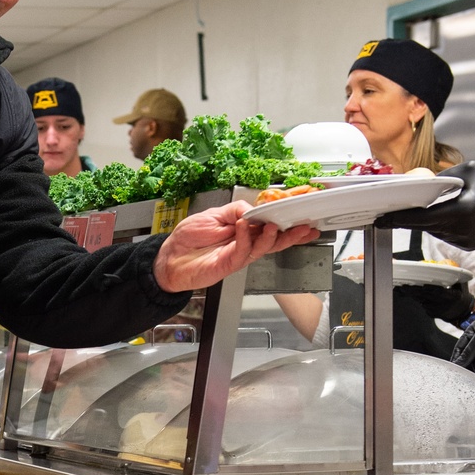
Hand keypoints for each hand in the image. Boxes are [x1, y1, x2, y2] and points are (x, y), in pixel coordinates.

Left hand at [152, 201, 319, 293]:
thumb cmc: (188, 238)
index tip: (300, 213)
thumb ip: (234, 210)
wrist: (169, 259)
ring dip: (271, 236)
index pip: (268, 224)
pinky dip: (245, 238)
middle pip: (273, 239)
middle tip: (306, 227)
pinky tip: (245, 227)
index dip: (284, 220)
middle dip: (291, 234)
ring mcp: (238, 255)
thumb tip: (253, 210)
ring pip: (262, 247)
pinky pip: (242, 251)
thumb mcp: (212, 215)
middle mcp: (245, 243)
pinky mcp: (228, 264)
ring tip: (276, 225)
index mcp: (243, 230)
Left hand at [376, 161, 474, 250]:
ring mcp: (465, 240)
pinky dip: (440, 225)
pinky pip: (444, 235)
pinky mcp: (468, 245)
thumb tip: (419, 181)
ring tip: (432, 207)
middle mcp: (462, 230)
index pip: (422, 218)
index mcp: (462, 211)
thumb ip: (442, 177)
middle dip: (406, 220)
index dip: (400, 219)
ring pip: (433, 231)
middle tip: (386, 217)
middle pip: (423, 227)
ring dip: (426, 221)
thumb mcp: (470, 171)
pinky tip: (450, 214)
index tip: (383, 219)